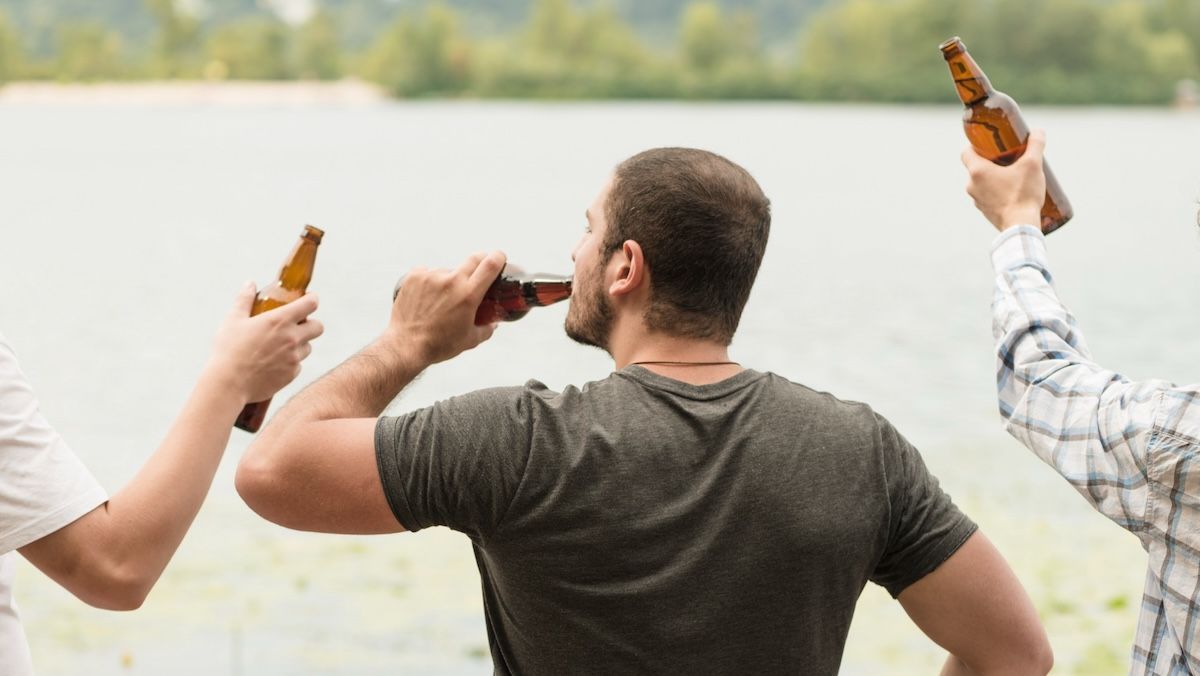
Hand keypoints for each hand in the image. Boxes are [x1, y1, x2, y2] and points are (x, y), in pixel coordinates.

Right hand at [206, 283, 323, 402]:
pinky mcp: (292, 374)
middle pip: (318, 327)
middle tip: (297, 325)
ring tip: (281, 346)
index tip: (309, 299)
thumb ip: (244, 300)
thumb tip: (250, 284)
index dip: (312, 299)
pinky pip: (298, 365)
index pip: (311, 304)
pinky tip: (275, 363)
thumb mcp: (233, 320)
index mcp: (280, 320)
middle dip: (311, 324)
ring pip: (309, 347)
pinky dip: (291, 362)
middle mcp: (292, 338)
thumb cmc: (228, 350)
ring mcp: (294, 357)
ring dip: (300, 344)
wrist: (229, 383)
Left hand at [385, 251, 505, 365]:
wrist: (406, 345)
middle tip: (479, 271)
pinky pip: (428, 272)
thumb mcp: (470, 340)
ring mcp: (431, 277)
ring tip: (442, 300)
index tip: (500, 257)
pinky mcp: (415, 276)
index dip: (498, 257)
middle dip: (480, 261)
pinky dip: (431, 281)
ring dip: (450, 280)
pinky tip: (427, 296)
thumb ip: (486, 329)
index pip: (490, 265)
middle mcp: (451, 281)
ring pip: (448, 270)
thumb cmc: (438, 344)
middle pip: (473, 259)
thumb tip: (493, 324)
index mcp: (468, 295)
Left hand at [962, 129, 1047, 231]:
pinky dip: (996, 191)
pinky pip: (987, 196)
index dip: (976, 145)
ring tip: (1013, 174)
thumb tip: (1038, 131)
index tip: (990, 143)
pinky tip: (1013, 191)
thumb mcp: (1033, 165)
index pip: (966, 152)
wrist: (1020, 227)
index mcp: (977, 171)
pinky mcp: (985, 211)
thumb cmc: (1023, 194)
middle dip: (991, 160)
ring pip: (982, 183)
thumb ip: (1035, 145)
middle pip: (976, 167)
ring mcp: (977, 200)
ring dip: (994, 177)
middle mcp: (971, 186)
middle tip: (1008, 156)